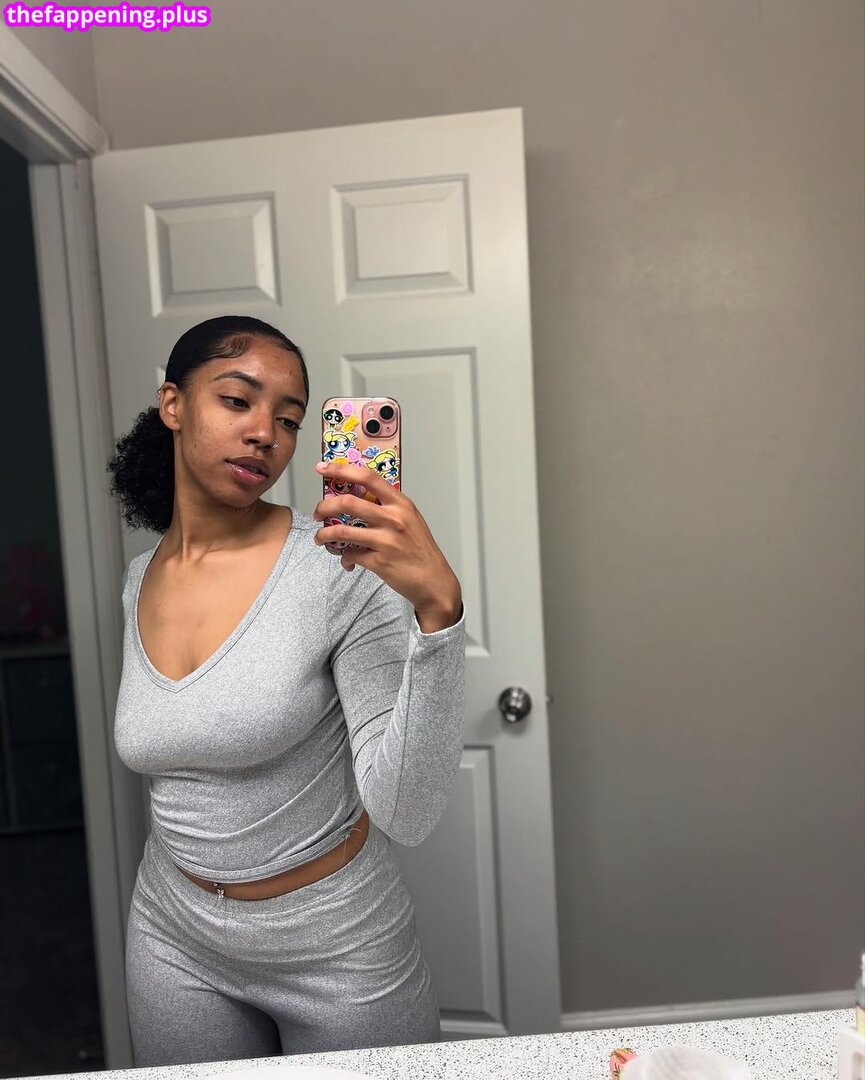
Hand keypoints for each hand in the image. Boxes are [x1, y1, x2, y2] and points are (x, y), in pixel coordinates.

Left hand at [313, 460, 462, 631]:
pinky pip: (350, 555)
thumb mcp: (410, 519)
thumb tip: (356, 500)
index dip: (341, 469)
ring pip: (341, 531)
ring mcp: (385, 541)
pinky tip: (346, 561)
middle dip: (324, 506)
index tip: (323, 468)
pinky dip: (343, 558)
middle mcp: (393, 519)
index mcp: (401, 504)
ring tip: (320, 538)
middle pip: (348, 503)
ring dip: (324, 534)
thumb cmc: (420, 549)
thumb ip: (388, 507)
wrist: (434, 580)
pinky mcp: (379, 561)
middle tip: (318, 512)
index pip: (367, 477)